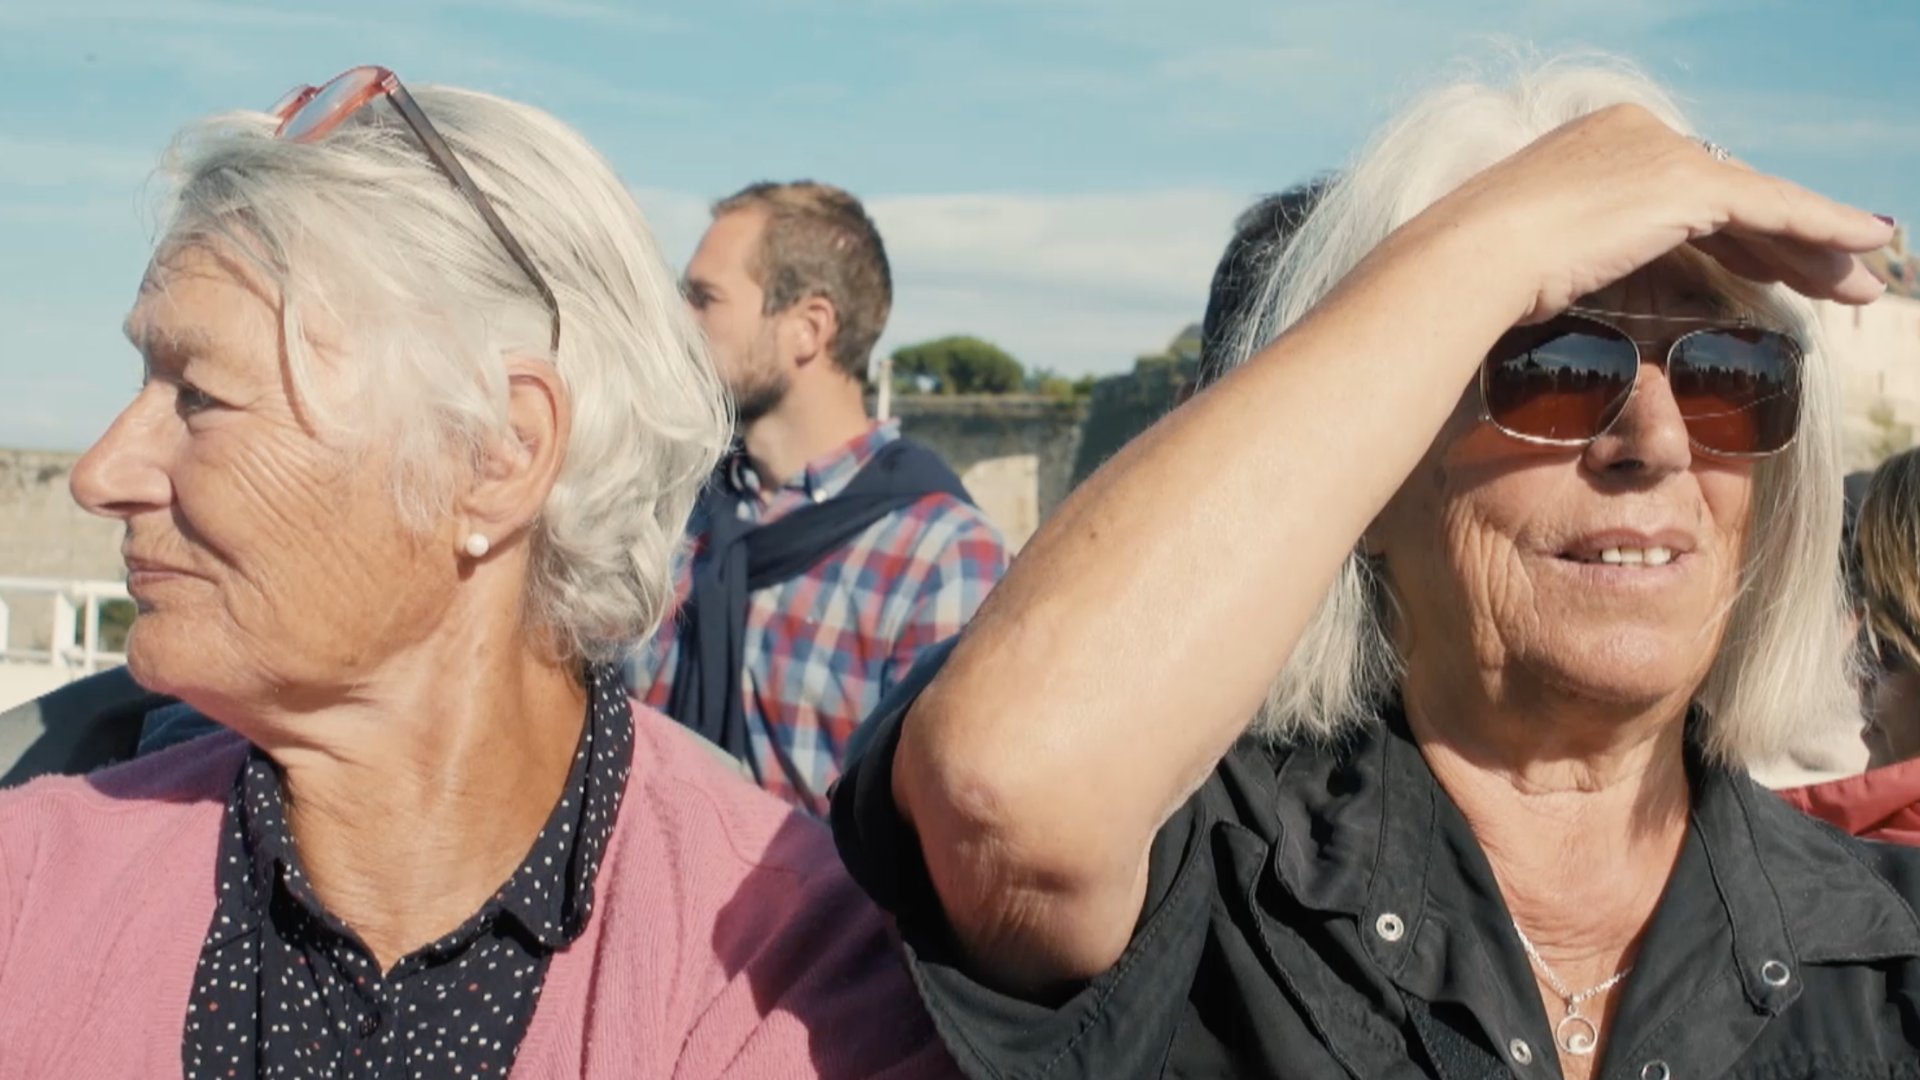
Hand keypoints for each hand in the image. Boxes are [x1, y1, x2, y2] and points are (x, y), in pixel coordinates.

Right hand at [1426, 103, 1894, 324]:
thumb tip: (1572, 277)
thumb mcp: (1532, 252)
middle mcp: (1636, 132)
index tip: (1764, 270)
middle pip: (1730, 193)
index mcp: (1595, 143)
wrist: (1468, 260)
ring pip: (1760, 203)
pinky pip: (1776, 208)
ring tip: (1859, 284)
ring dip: (1817, 246)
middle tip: (1828, 278)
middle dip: (1784, 242)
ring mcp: (1663, 153)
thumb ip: (1573, 249)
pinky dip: (1825, 228)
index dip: (1735, 233)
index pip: (1686, 188)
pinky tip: (1863, 247)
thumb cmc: (1480, 275)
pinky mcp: (1687, 183)